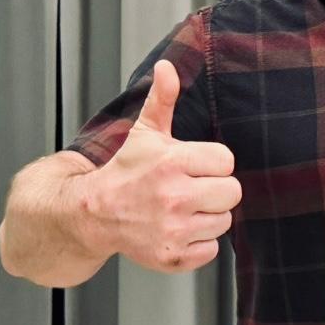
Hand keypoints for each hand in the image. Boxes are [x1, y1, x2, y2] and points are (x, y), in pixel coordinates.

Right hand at [72, 59, 240, 272]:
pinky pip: (211, 250)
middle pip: (232, 192)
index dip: (211, 162)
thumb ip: (163, 99)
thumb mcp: (145, 132)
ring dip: (208, 216)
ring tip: (182, 208)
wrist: (92, 213)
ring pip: (224, 221)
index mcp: (172, 162)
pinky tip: (179, 229)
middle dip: (215, 188)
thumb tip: (167, 67)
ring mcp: (173, 230)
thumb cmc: (125, 171)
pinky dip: (199, 243)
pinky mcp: (172, 257)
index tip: (192, 165)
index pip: (226, 160)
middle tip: (191, 188)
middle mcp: (174, 197)